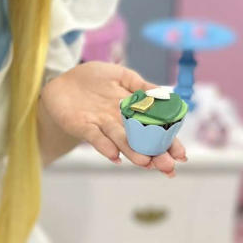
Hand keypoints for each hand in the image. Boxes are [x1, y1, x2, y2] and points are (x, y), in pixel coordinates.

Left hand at [39, 62, 187, 175]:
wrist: (61, 82)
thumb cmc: (92, 79)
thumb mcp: (120, 75)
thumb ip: (141, 85)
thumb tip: (166, 94)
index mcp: (131, 109)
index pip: (154, 127)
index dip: (168, 141)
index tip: (181, 156)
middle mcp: (119, 121)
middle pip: (140, 139)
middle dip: (155, 153)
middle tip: (168, 167)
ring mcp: (101, 125)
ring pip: (120, 140)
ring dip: (133, 152)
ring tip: (146, 163)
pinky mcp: (82, 126)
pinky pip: (95, 137)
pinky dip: (104, 146)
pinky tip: (114, 155)